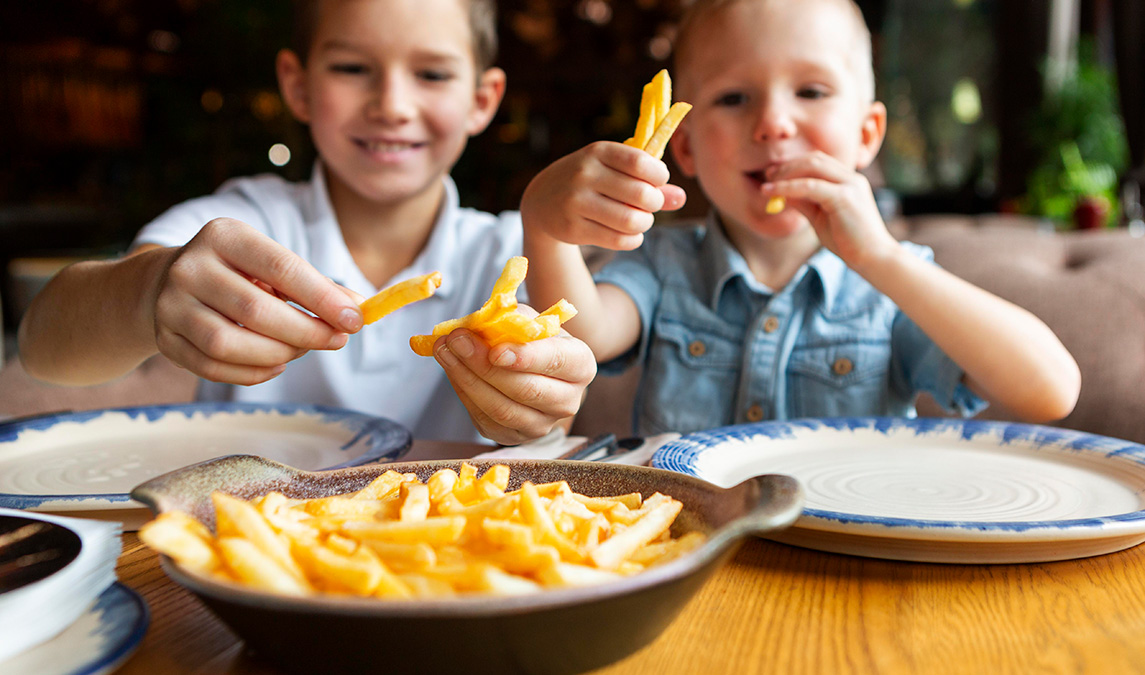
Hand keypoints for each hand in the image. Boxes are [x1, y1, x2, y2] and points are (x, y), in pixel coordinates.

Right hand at [150, 218, 363, 384]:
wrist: (166, 282)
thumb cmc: (238, 273)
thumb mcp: (272, 266)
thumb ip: (315, 286)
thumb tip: (358, 308)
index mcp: (224, 236)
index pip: (281, 267)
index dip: (322, 298)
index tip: (355, 319)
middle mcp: (190, 266)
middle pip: (255, 310)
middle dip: (306, 331)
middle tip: (336, 340)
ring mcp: (171, 305)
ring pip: (227, 343)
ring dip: (277, 353)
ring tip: (302, 350)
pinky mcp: (164, 339)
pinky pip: (212, 367)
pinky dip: (251, 373)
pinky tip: (276, 365)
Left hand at [430, 307, 596, 444]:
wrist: (534, 369)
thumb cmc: (533, 339)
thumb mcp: (529, 319)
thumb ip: (509, 320)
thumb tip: (478, 326)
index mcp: (581, 365)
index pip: (555, 362)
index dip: (525, 357)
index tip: (495, 350)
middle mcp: (568, 400)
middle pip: (526, 389)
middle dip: (485, 365)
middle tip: (456, 340)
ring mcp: (542, 424)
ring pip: (502, 409)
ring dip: (467, 379)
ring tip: (445, 350)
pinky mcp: (514, 436)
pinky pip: (485, 419)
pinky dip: (464, 392)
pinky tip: (451, 368)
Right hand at [521, 141, 685, 250]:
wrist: (542, 199)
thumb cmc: (590, 180)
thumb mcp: (614, 170)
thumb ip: (649, 181)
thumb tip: (681, 198)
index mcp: (598, 152)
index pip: (641, 163)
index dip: (660, 176)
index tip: (658, 182)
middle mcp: (585, 174)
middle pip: (641, 195)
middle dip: (655, 204)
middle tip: (650, 205)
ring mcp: (576, 202)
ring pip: (632, 221)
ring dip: (645, 224)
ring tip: (640, 220)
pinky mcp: (572, 229)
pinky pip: (618, 240)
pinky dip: (633, 239)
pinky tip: (630, 234)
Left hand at [762, 151, 898, 270]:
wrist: (873, 258)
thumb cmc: (848, 241)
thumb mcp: (820, 217)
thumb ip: (804, 202)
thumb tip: (781, 192)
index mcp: (849, 181)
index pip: (819, 162)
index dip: (795, 165)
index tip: (774, 174)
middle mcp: (851, 178)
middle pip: (814, 159)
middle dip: (788, 166)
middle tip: (767, 176)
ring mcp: (850, 185)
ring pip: (812, 167)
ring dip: (786, 174)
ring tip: (767, 185)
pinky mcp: (845, 197)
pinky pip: (810, 186)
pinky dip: (788, 187)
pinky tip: (773, 193)